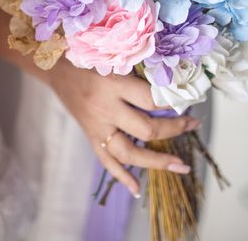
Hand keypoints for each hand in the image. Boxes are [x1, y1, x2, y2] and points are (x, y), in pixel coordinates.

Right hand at [48, 59, 199, 196]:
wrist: (55, 67)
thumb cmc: (87, 57)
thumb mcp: (114, 58)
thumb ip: (139, 73)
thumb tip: (171, 86)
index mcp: (113, 84)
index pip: (151, 100)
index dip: (174, 102)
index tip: (188, 99)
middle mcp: (105, 108)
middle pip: (146, 129)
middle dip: (174, 129)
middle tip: (192, 124)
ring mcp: (97, 126)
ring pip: (129, 153)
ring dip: (156, 161)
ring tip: (180, 166)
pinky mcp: (90, 136)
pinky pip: (106, 161)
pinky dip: (122, 177)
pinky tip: (136, 189)